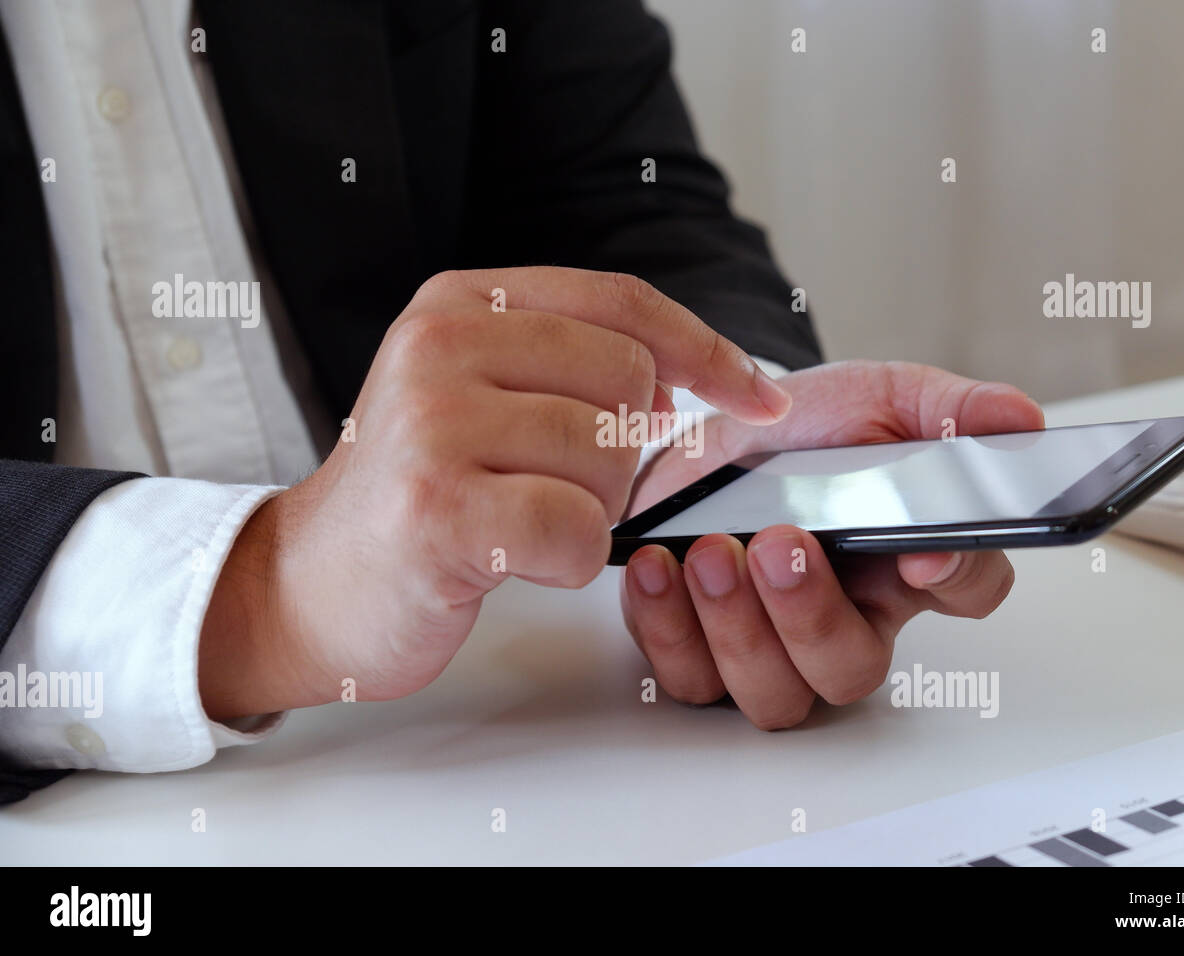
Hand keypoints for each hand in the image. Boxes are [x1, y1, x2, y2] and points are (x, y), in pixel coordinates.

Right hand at [198, 268, 790, 719]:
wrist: (307, 584)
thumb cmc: (417, 495)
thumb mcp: (481, 395)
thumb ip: (578, 367)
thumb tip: (705, 378)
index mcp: (462, 300)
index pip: (623, 302)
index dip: (706, 351)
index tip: (761, 398)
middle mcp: (441, 342)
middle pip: (629, 381)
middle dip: (620, 455)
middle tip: (552, 486)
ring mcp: (432, 421)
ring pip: (611, 460)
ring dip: (589, 512)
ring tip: (517, 520)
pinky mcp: (438, 508)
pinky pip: (579, 530)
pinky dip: (567, 560)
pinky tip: (511, 558)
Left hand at [619, 359, 1043, 728]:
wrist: (712, 441)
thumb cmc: (804, 431)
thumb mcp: (880, 399)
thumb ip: (948, 410)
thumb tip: (1020, 418)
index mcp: (908, 560)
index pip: (967, 590)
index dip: (953, 577)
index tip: (920, 550)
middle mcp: (848, 619)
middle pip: (852, 668)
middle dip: (810, 615)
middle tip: (779, 544)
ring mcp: (773, 647)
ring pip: (773, 691)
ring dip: (737, 627)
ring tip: (711, 552)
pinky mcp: (701, 652)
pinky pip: (691, 679)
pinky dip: (668, 627)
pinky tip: (659, 567)